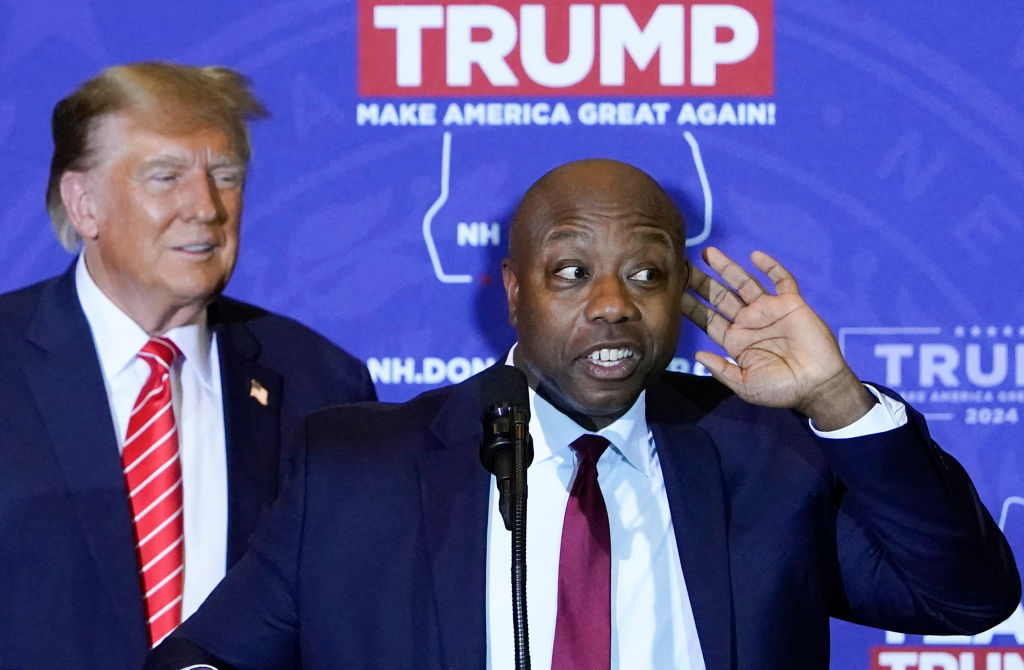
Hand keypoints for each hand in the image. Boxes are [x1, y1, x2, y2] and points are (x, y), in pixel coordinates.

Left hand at [681, 247, 873, 430]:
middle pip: (720, 296)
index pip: (708, 319)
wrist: (818, 386)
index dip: (691, 306)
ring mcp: (769, 310)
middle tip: (682, 266)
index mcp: (735, 341)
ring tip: (709, 253)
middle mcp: (749, 322)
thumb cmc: (782, 389)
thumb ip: (722, 370)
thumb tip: (697, 356)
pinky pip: (781, 280)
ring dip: (727, 268)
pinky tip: (755, 256)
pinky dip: (770, 267)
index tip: (672, 292)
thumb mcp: (746, 385)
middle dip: (702, 282)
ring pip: (744, 283)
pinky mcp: (791, 304)